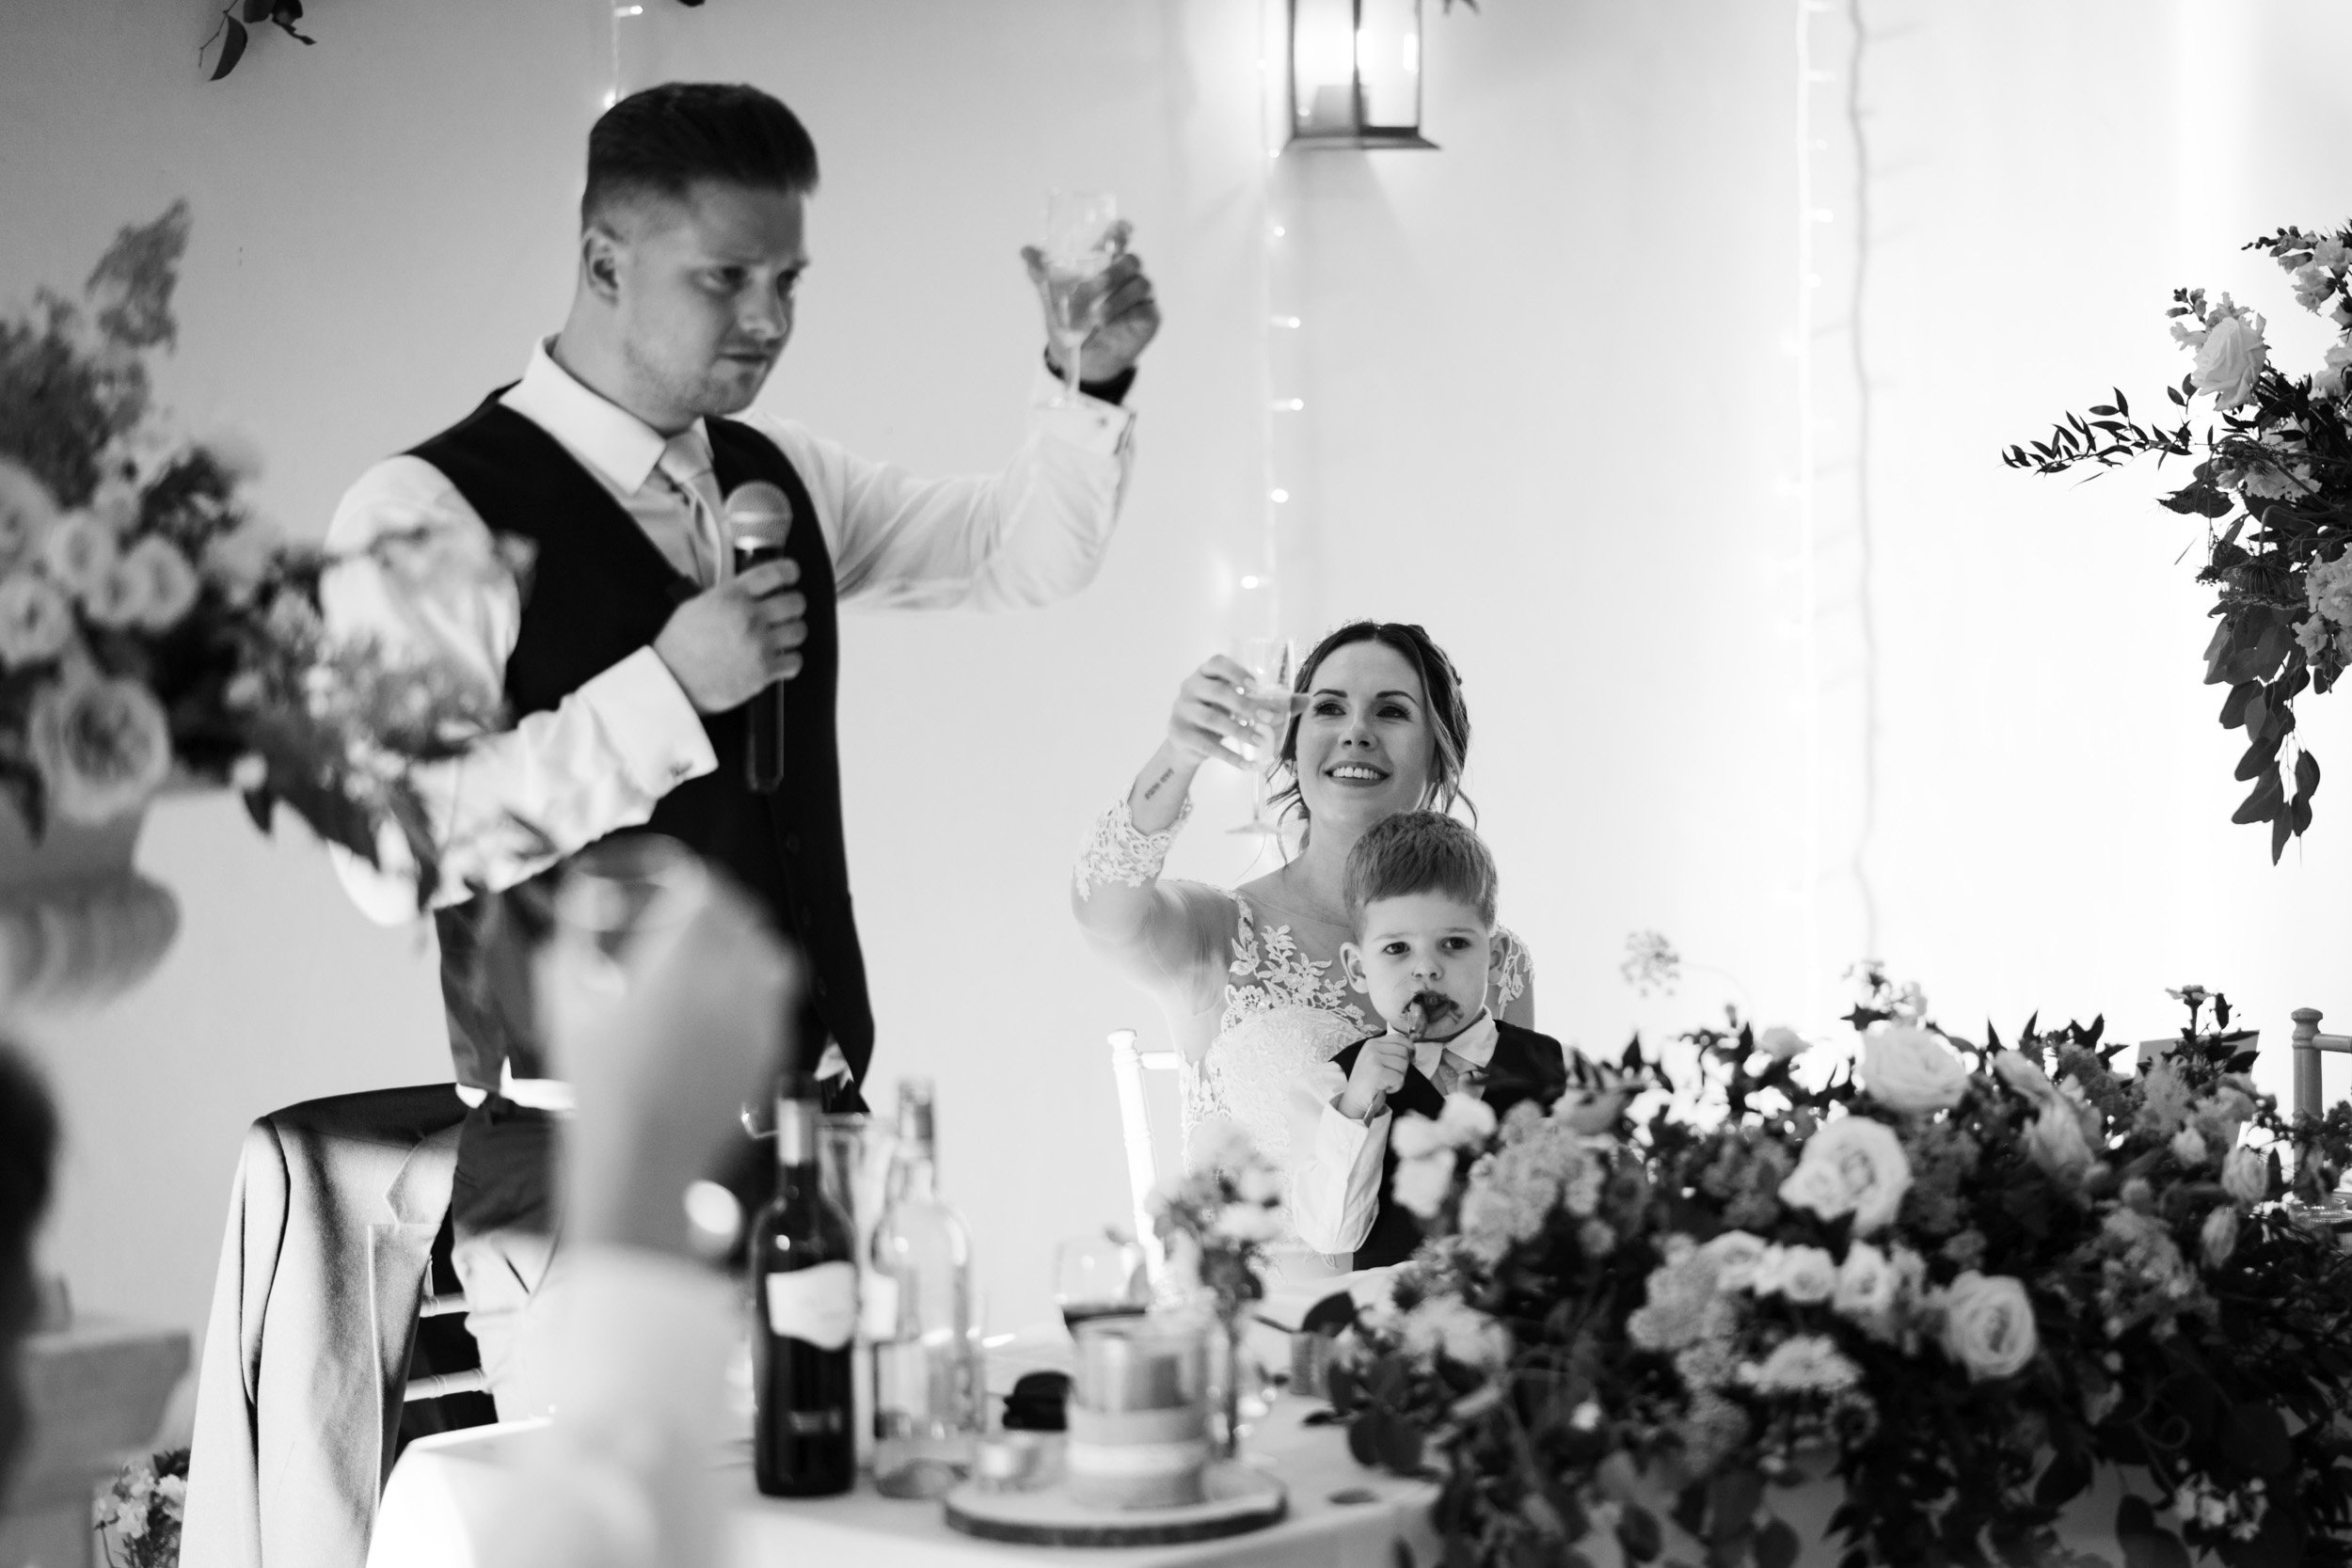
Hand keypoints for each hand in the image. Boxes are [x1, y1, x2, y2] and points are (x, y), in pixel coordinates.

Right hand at [539, 866, 799, 1257]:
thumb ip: (571, 945)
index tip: (685, 882)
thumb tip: (582, 906)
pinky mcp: (770, 1054)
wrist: (639, 1159)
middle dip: (725, 909)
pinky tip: (735, 1002)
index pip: (709, 896)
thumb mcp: (565, 1006)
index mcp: (683, 964)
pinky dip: (760, 991)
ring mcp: (758, 1021)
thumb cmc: (598, 1086)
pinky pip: (777, 1004)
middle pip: (746, 921)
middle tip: (703, 913)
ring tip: (728, 954)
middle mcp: (731, 985)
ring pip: (774, 959)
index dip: (698, 882)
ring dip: (751, 946)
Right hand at [652, 560, 804, 712]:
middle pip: (795, 602)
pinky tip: (779, 660)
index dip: (789, 571)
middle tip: (785, 612)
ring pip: (799, 630)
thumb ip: (727, 596)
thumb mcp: (697, 606)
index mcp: (731, 596)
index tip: (792, 575)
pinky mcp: (764, 671)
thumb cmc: (678, 646)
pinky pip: (795, 661)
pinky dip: (790, 661)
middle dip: (792, 606)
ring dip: (792, 633)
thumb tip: (749, 593)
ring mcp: (759, 644)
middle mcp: (750, 616)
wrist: (671, 682)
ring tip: (781, 637)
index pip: (774, 573)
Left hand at [1024, 221, 1161, 383]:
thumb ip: (1042, 275)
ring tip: (1095, 318)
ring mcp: (1142, 296)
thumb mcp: (1053, 299)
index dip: (1122, 230)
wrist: (1084, 359)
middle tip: (1087, 290)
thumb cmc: (1074, 323)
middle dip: (1110, 274)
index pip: (1120, 239)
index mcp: (1106, 264)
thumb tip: (1025, 251)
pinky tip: (1107, 326)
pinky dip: (1124, 316)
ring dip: (1115, 300)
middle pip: (1131, 260)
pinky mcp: (1150, 317)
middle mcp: (1128, 276)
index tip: (1123, 227)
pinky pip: (1145, 309)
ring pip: (1140, 284)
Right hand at [1165, 654, 1305, 770]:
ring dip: (1239, 731)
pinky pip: (1207, 746)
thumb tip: (1308, 700)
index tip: (1256, 685)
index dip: (1236, 672)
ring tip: (1260, 741)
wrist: (1187, 743)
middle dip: (1245, 705)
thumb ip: (1272, 702)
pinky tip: (1249, 765)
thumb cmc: (1219, 714)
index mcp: (1205, 674)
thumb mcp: (1240, 704)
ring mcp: (1182, 710)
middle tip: (1269, 719)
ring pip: (1211, 720)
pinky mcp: (1179, 734)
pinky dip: (1230, 757)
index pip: (1216, 663)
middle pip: (1217, 692)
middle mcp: (1190, 687)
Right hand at [1337, 1036, 1410, 1122]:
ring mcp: (1374, 1059)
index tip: (1412, 1057)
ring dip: (1399, 1078)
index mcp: (1372, 1043)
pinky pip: (1400, 1078)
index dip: (1409, 1047)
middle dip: (1403, 1066)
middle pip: (1403, 1052)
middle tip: (1392, 1075)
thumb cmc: (1368, 1082)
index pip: (1398, 1038)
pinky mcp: (1378, 1072)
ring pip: (1403, 1065)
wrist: (1354, 1099)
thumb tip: (1410, 1048)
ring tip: (1386, 1082)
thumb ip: (1389, 1052)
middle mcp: (1372, 1048)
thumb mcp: (1375, 1060)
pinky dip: (1396, 1086)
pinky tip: (1385, 1088)